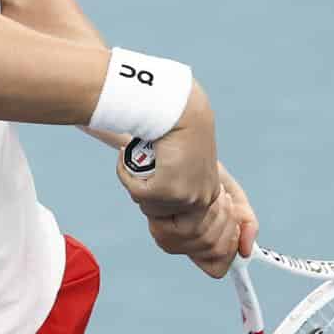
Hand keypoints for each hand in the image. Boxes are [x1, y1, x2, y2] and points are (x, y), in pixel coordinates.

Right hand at [113, 85, 218, 215]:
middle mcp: (201, 200)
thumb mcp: (186, 161)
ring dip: (135, 183)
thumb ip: (178, 180)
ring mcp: (185, 198)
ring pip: (146, 205)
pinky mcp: (167, 190)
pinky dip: (125, 174)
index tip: (148, 183)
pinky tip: (124, 155)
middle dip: (145, 195)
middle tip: (139, 170)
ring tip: (134, 159)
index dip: (159, 204)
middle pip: (159, 215)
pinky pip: (135, 192)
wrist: (180, 111)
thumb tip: (158, 199)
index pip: (180, 222)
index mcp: (209, 195)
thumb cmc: (181, 130)